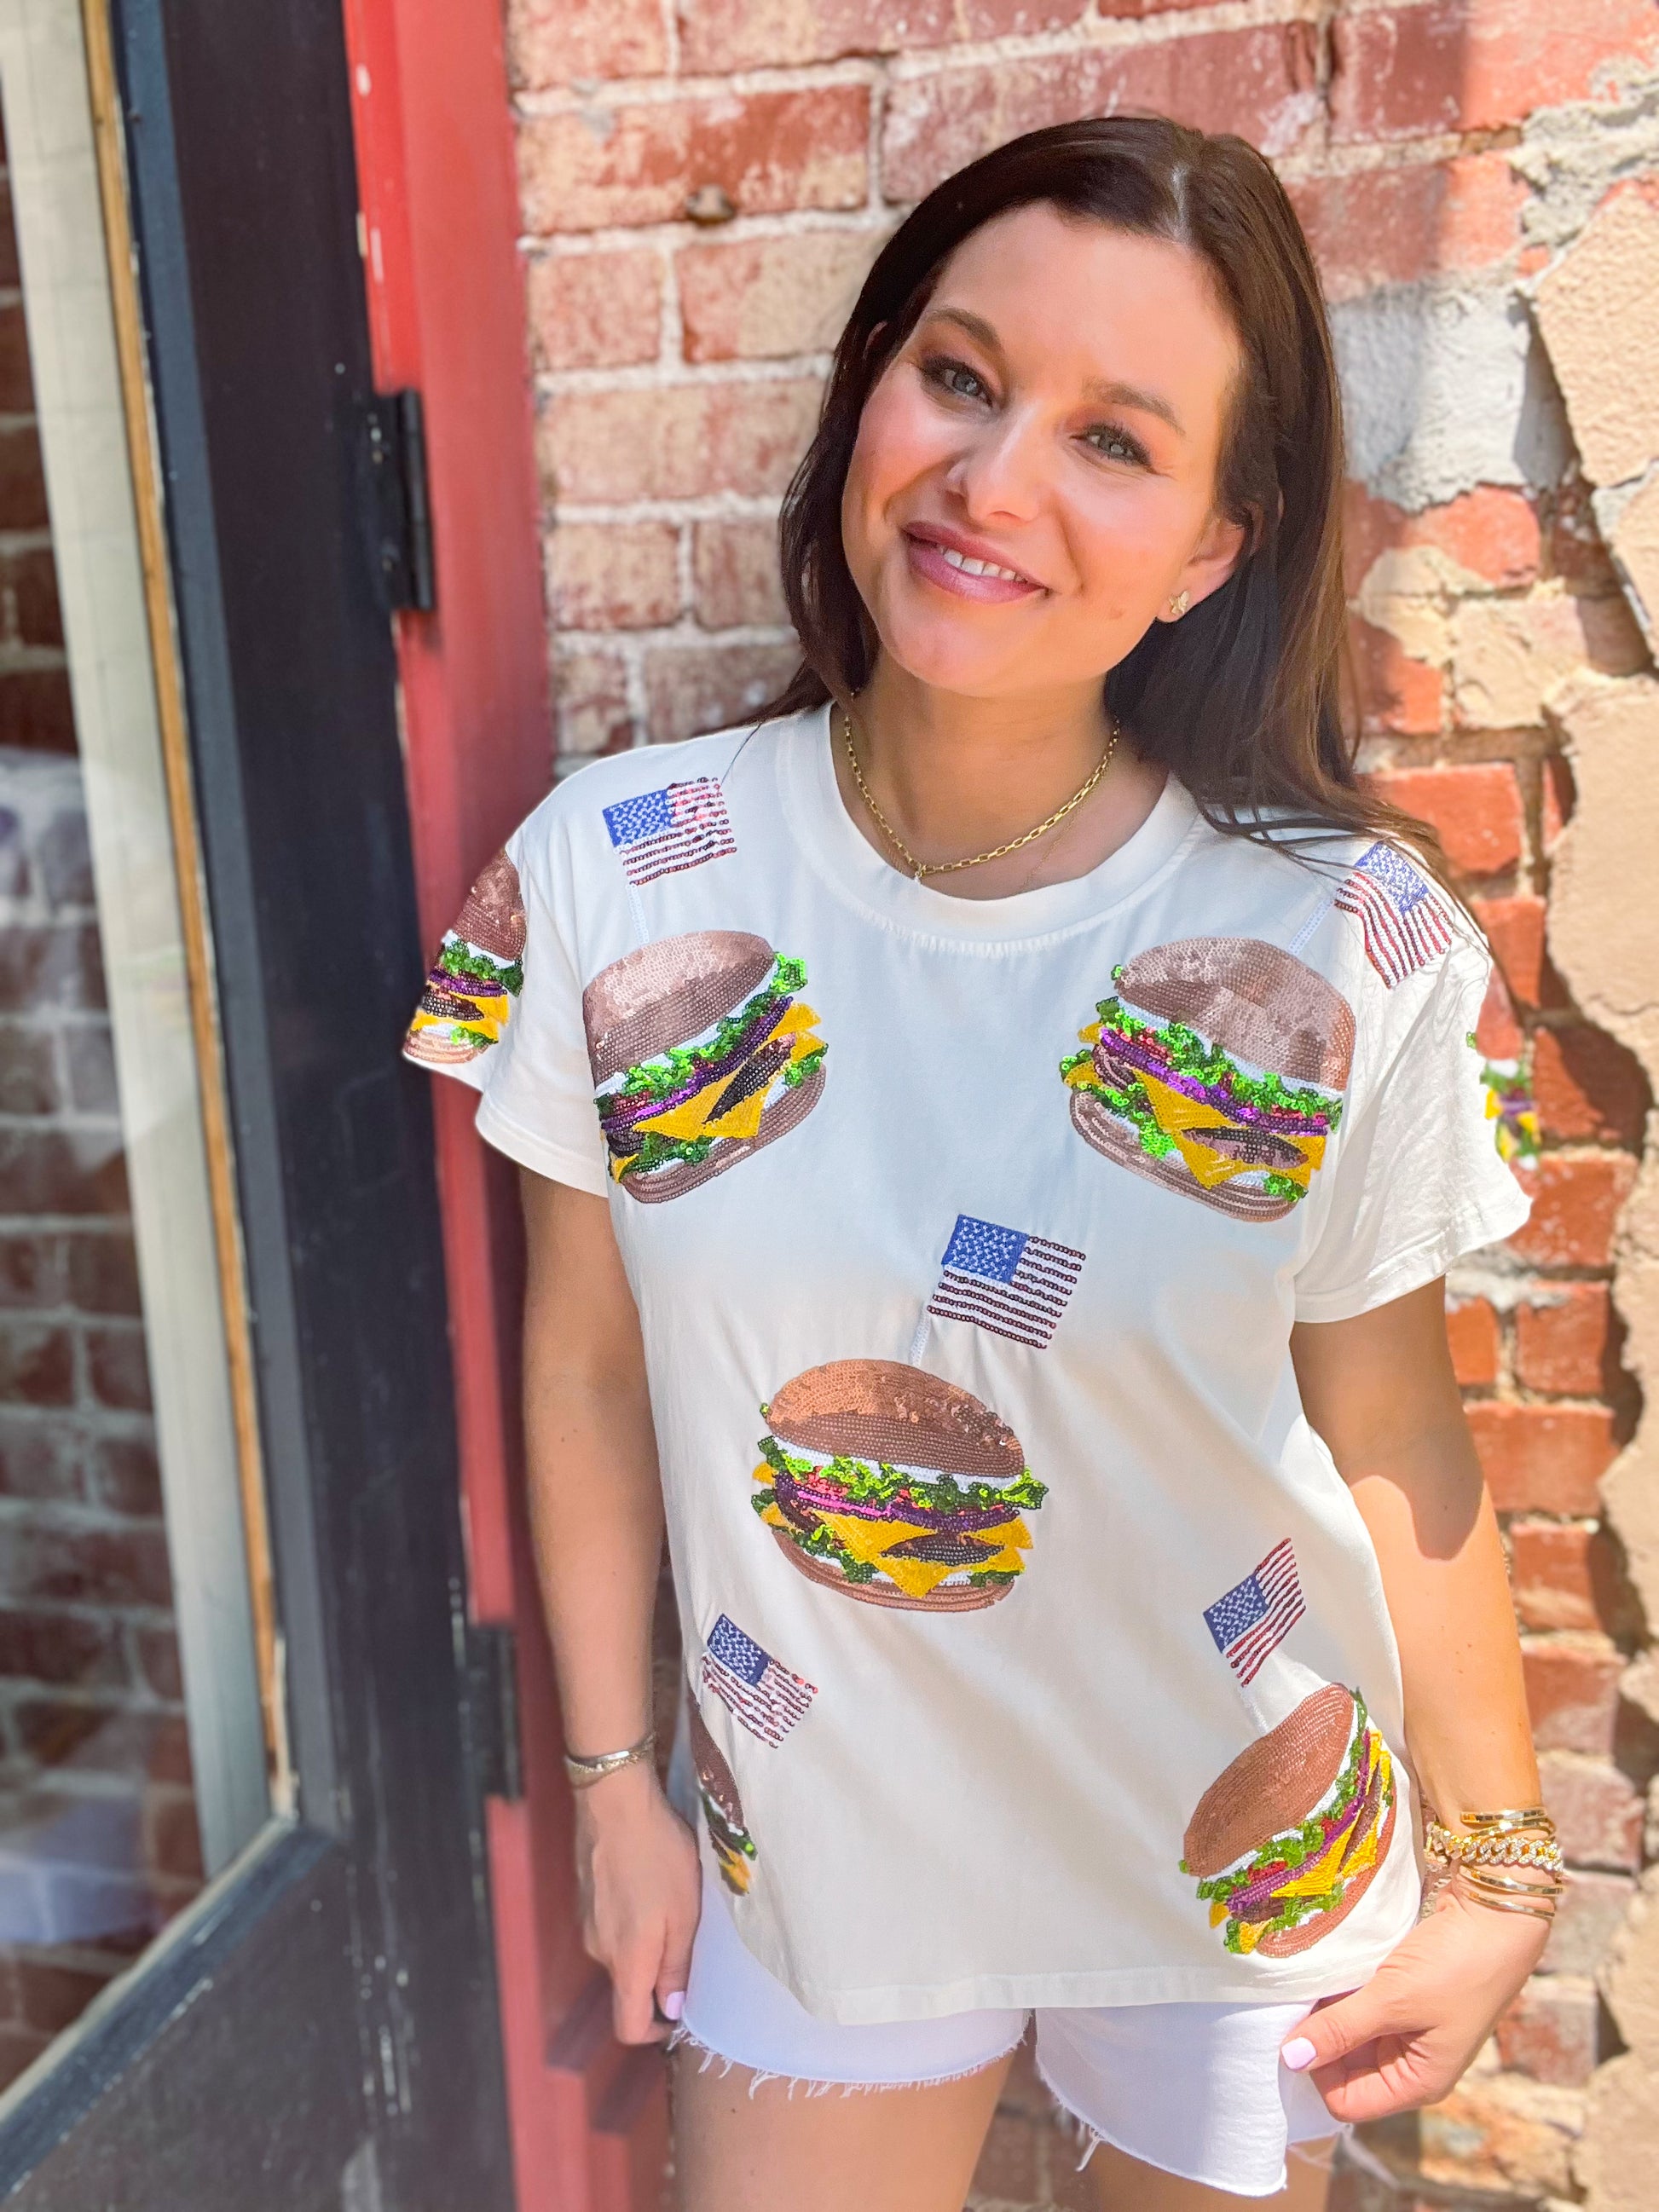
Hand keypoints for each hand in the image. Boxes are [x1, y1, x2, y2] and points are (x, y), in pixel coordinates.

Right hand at [574, 1761, 701, 2044]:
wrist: (614, 1801)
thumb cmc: (658, 1856)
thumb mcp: (684, 1912)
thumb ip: (677, 1966)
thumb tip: (672, 2009)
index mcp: (627, 1963)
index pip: (627, 2026)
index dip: (655, 2031)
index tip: (681, 2011)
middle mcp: (599, 1952)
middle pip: (627, 1987)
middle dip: (657, 1978)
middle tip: (689, 1943)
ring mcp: (587, 1924)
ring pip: (620, 1954)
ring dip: (646, 1944)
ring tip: (672, 1906)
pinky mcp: (585, 1899)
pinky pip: (611, 1927)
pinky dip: (631, 1920)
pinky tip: (649, 1885)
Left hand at [1281, 1883, 1550, 2121]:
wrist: (1497, 1914)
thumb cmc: (1455, 1965)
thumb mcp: (1393, 1999)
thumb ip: (1340, 2028)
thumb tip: (1289, 2059)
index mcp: (1417, 2082)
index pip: (1346, 2102)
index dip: (1315, 2072)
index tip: (1290, 2029)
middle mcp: (1411, 2064)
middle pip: (1345, 2069)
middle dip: (1318, 2038)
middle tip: (1292, 2000)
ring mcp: (1409, 2030)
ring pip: (1349, 2034)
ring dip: (1328, 2012)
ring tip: (1308, 1982)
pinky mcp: (1405, 1998)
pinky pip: (1361, 2007)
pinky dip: (1343, 1993)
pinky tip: (1328, 1970)